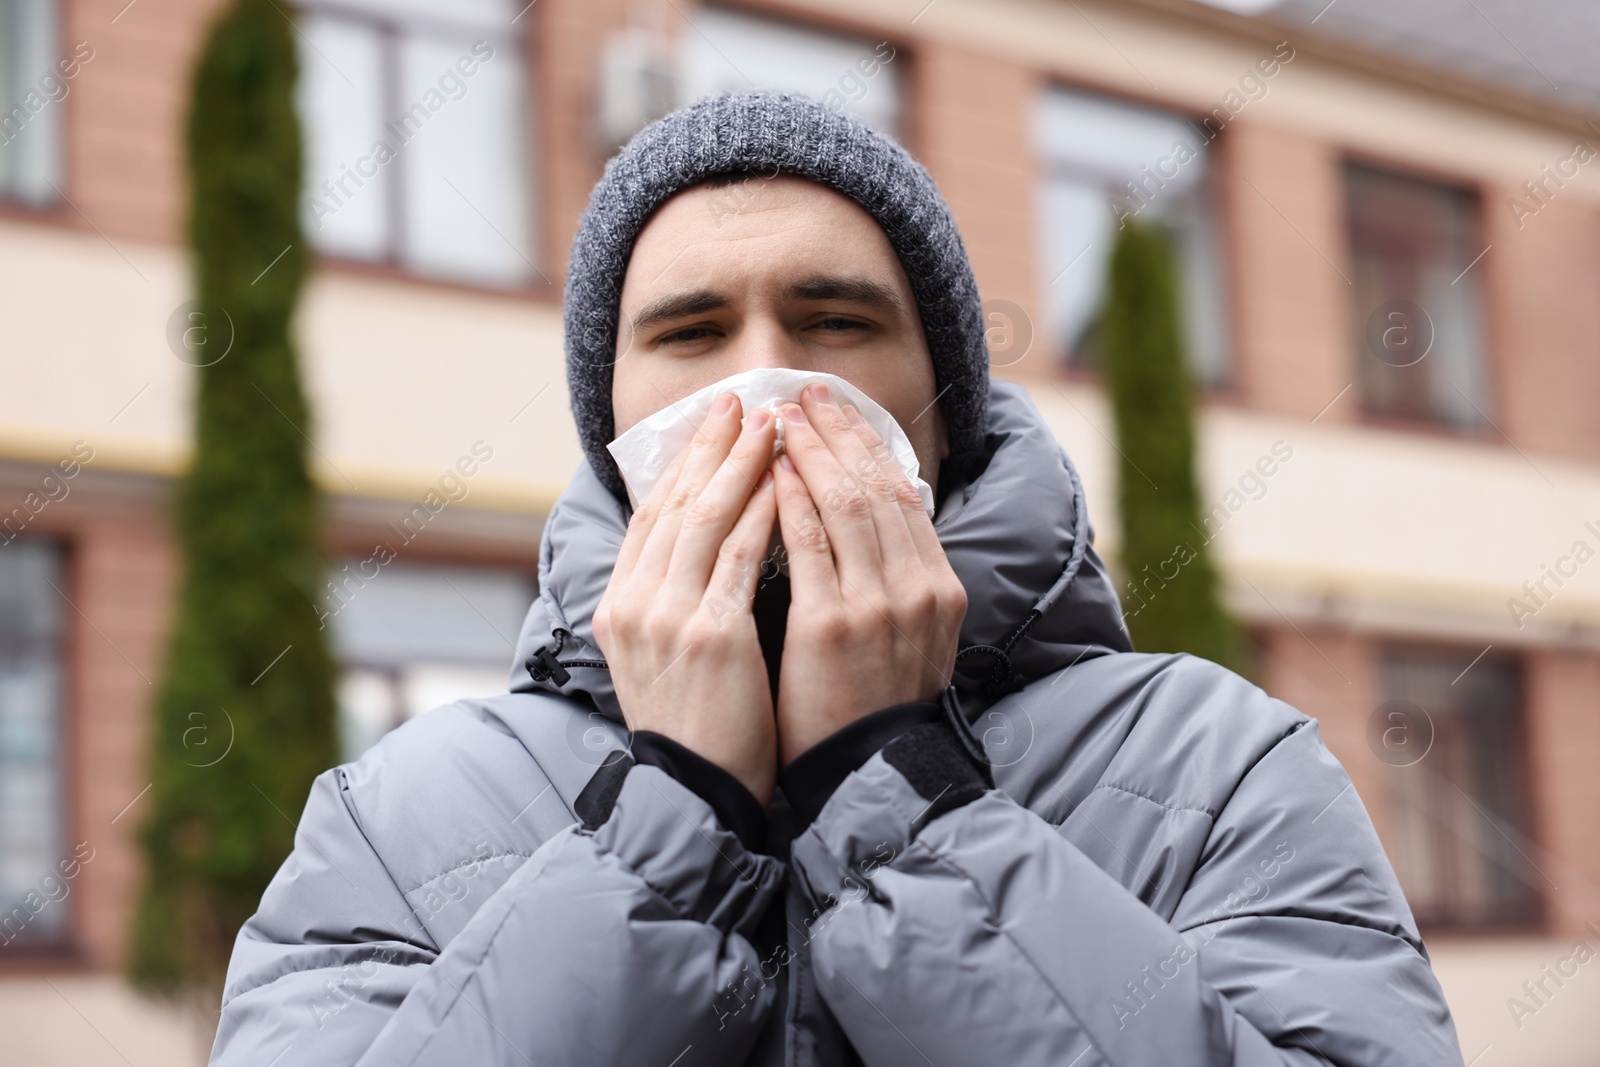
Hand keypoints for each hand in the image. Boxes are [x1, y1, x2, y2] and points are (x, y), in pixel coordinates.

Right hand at [592, 393, 781, 804]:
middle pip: (675, 504)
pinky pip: (738, 557)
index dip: (686, 464)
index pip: (653, 515)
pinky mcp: (708, 636)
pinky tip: (786, 483)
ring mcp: (666, 618)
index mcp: (620, 606)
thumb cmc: (698, 728)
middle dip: (712, 447)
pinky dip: (761, 513)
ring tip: (771, 425)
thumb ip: (675, 600)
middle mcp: (634, 604)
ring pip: (704, 519)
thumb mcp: (664, 657)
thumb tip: (705, 546)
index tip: (716, 425)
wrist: (697, 793)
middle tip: (742, 401)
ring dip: (741, 465)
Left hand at [770, 383, 967, 764]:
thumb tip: (870, 520)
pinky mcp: (833, 626)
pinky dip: (790, 500)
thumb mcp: (909, 638)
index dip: (867, 445)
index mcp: (940, 589)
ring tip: (777, 418)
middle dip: (837, 433)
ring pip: (845, 504)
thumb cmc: (872, 706)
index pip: (904, 495)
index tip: (836, 409)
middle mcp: (918, 589)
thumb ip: (896, 580)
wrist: (867, 774)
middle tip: (802, 392)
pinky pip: (809, 544)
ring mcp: (880, 606)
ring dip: (809, 452)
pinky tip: (769, 470)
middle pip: (876, 487)